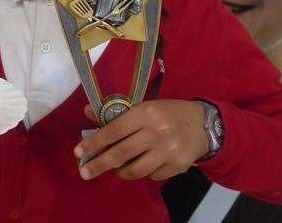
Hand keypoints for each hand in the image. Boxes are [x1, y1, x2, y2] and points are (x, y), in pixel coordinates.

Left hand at [74, 100, 208, 180]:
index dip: (95, 142)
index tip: (78, 152)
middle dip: (100, 164)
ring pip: (136, 169)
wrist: (202, 123)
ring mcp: (168, 150)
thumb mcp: (143, 106)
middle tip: (84, 172)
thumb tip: (87, 111)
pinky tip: (142, 165)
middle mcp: (156, 132)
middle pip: (122, 153)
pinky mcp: (178, 165)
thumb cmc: (166, 113)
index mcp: (145, 113)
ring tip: (116, 169)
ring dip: (120, 172)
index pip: (114, 130)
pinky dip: (143, 173)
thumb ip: (116, 112)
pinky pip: (152, 176)